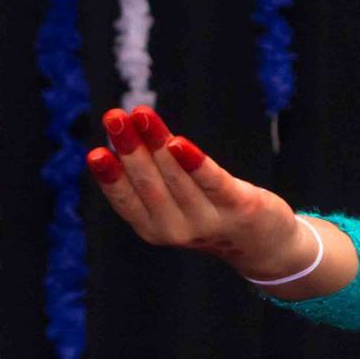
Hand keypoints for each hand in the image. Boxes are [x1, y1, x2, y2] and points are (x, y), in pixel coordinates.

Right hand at [85, 105, 308, 278]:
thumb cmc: (210, 212)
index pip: (127, 201)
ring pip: (177, 178)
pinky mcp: (239, 207)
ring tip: (140, 115)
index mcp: (154, 228)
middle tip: (114, 117)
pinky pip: (214, 182)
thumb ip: (152, 176)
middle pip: (149, 184)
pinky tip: (178, 141)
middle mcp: (178, 230)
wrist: (263, 243)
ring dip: (157, 142)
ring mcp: (209, 221)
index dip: (110, 177)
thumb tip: (121, 134)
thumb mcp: (176, 201)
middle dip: (130, 148)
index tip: (95, 152)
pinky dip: (194, 163)